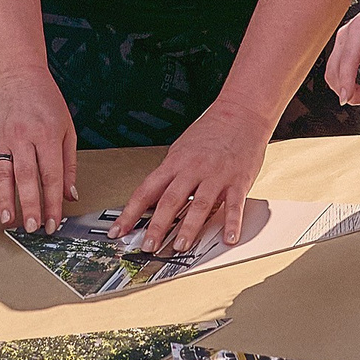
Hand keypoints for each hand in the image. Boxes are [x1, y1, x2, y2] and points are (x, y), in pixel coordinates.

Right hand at [0, 66, 76, 232]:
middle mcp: (23, 137)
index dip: (53, 202)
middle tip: (33, 227)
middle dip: (30, 205)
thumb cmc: (45, 100)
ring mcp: (3, 139)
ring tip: (10, 222)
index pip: (50, 175)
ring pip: (3, 176)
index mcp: (47, 134)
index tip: (54, 221)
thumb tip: (70, 194)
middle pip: (26, 177)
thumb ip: (69, 164)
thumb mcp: (67, 128)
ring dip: (5, 201)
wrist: (18, 75)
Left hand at [113, 100, 270, 253]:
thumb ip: (170, 175)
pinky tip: (228, 238)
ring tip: (181, 246)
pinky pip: (234, 205)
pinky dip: (232, 223)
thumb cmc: (210, 131)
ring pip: (200, 204)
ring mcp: (216, 175)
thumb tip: (154, 200)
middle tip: (148, 246)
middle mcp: (192, 169)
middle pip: (170, 200)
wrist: (241, 112)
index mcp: (175, 163)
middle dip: (157, 226)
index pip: (146, 191)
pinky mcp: (238, 180)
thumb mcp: (181, 150)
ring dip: (189, 227)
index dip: (130, 213)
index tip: (118, 231)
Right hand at [326, 0, 359, 104]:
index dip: (345, 82)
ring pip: (334, 74)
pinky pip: (340, 71)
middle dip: (353, 91)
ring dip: (352, 89)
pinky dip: (351, 83)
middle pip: (335, 71)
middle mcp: (345, 34)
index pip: (346, 60)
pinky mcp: (344, 48)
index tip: (347, 99)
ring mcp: (342, 41)